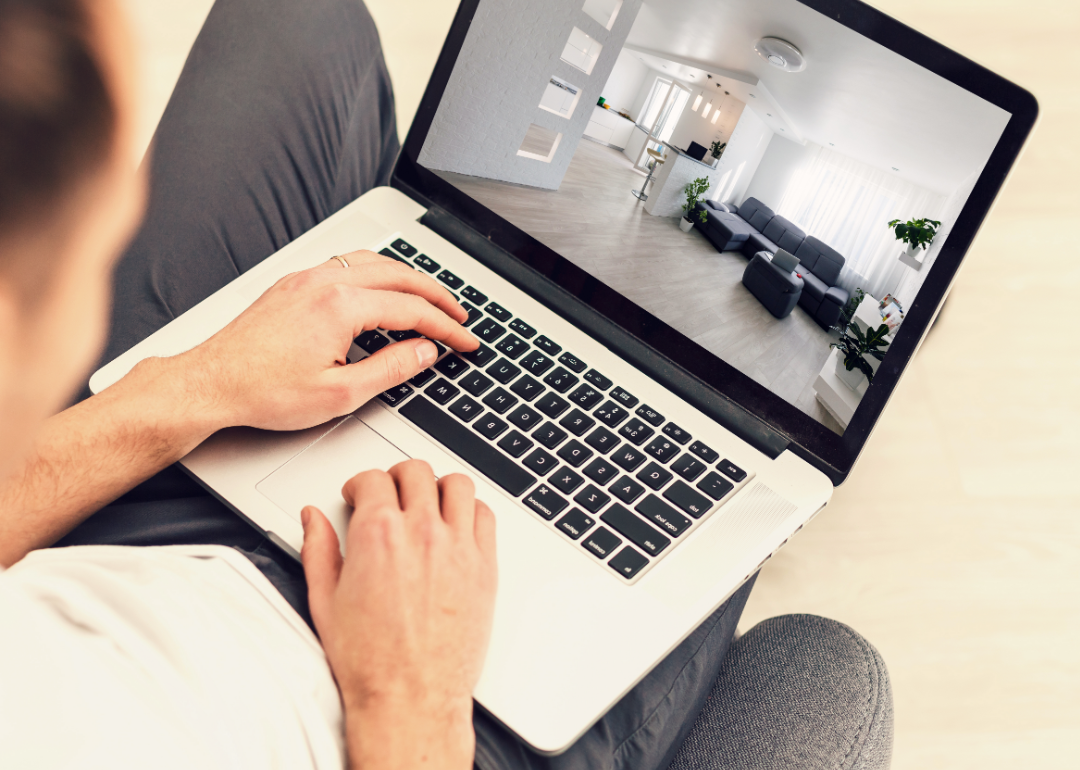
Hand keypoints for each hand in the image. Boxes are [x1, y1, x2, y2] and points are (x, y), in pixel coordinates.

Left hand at [178, 251, 478, 430]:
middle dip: (436, 295)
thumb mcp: (341, 394)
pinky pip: (346, 265)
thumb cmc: (263, 391)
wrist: (211, 384)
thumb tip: (424, 352)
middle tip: (459, 315)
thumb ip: (391, 368)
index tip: (466, 340)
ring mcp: (306, 279)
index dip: (446, 327)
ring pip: (372, 262)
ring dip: (407, 277)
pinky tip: (381, 289)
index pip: (412, 309)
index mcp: (341, 306)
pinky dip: (377, 273)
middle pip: (399, 275)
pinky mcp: (292, 285)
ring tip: (428, 297)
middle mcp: (324, 282)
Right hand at [301, 460, 496, 768]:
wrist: (410, 696)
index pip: (373, 478)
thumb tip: (313, 519)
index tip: (359, 493)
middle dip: (397, 476)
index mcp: (378, 534)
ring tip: (427, 500)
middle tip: (391, 491)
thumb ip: (318, 549)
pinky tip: (457, 522)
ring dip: (439, 486)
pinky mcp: (485, 566)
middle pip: (416, 471)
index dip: (360, 482)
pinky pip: (486, 516)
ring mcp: (458, 547)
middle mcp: (421, 532)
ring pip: (458, 484)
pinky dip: (471, 510)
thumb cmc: (369, 659)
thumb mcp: (324, 600)